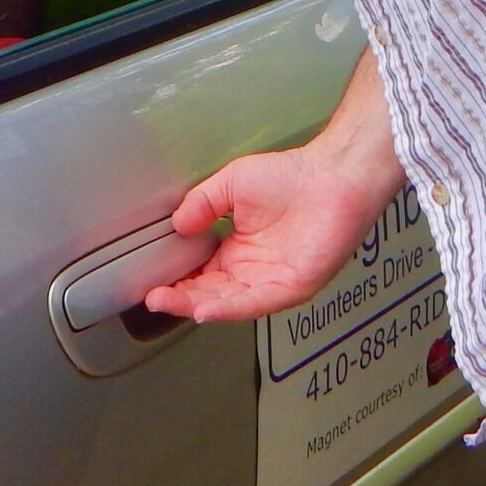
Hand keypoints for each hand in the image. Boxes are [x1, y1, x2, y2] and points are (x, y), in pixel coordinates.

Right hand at [144, 144, 394, 322]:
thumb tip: (178, 223)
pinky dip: (228, 308)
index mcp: (238, 249)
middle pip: (210, 293)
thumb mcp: (232, 183)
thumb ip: (203, 203)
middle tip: (153, 297)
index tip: (152, 282)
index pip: (201, 274)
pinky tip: (205, 308)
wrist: (333, 177)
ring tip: (168, 303)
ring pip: (228, 302)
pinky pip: (255, 302)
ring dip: (197, 305)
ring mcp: (272, 281)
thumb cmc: (293, 177)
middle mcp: (253, 270)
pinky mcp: (292, 287)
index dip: (177, 280)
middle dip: (180, 298)